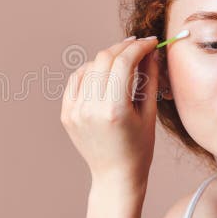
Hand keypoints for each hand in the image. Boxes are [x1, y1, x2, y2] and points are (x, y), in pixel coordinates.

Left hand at [60, 36, 160, 190]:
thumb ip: (149, 79)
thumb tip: (150, 51)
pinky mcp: (66, 113)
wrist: (115, 175)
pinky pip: (75, 80)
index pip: (123, 62)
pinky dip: (89, 72)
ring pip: (89, 67)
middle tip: (137, 46)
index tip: (150, 42)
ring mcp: (75, 111)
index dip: (138, 47)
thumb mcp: (149, 114)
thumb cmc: (138, 148)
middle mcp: (91, 108)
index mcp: (114, 109)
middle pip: (104, 59)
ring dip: (107, 59)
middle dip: (123, 48)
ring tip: (123, 61)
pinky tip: (103, 73)